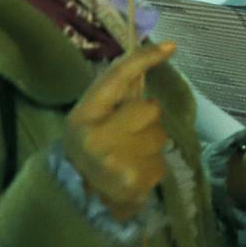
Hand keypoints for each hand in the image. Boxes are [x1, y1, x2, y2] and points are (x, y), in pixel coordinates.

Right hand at [63, 42, 175, 219]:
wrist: (74, 200)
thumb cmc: (89, 149)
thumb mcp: (92, 117)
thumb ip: (117, 92)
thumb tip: (154, 55)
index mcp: (83, 115)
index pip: (117, 77)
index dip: (144, 59)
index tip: (171, 47)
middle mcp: (97, 137)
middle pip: (150, 109)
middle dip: (147, 120)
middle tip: (127, 136)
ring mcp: (115, 163)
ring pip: (159, 137)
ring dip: (151, 146)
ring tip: (128, 158)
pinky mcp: (133, 184)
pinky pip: (161, 163)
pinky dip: (152, 168)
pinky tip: (132, 176)